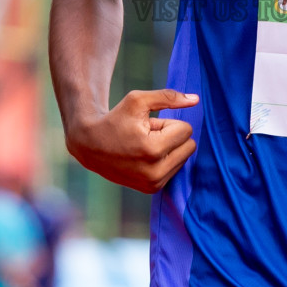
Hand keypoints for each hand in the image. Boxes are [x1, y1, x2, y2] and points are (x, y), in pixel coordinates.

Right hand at [65, 89, 197, 193]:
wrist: (90, 145)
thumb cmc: (116, 119)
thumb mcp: (138, 101)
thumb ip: (169, 97)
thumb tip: (196, 100)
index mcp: (153, 149)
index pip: (186, 130)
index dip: (167, 123)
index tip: (147, 126)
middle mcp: (155, 171)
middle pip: (189, 145)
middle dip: (171, 136)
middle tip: (146, 136)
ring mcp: (154, 184)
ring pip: (184, 157)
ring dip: (167, 149)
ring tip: (143, 146)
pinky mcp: (152, 190)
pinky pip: (175, 169)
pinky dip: (164, 160)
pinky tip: (144, 158)